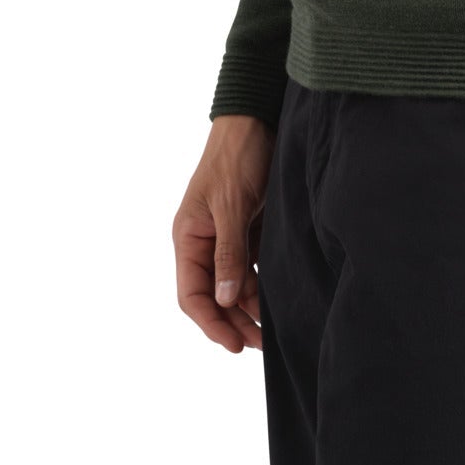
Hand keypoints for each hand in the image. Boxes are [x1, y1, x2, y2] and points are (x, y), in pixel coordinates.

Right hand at [173, 114, 274, 352]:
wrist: (257, 119)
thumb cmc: (237, 157)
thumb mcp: (232, 206)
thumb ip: (228, 253)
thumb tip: (223, 300)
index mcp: (188, 236)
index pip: (192, 293)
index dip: (210, 322)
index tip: (234, 344)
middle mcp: (204, 240)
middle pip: (214, 294)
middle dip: (233, 321)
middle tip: (260, 345)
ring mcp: (227, 235)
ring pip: (234, 284)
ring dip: (249, 306)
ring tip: (272, 330)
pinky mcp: (249, 227)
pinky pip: (251, 266)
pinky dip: (261, 284)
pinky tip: (276, 299)